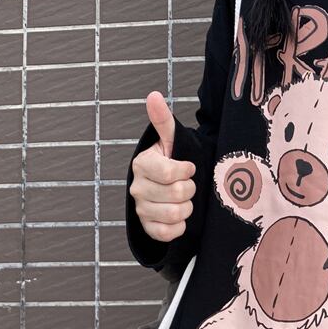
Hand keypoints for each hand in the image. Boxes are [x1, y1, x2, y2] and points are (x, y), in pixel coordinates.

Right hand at [129, 91, 196, 242]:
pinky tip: (180, 217)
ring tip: (185, 200)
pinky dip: (180, 226)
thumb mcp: (172, 141)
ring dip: (188, 208)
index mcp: (142, 164)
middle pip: (177, 194)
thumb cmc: (174, 163)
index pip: (172, 173)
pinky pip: (169, 233)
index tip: (188, 167)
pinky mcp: (148, 229)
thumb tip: (154, 96)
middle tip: (187, 185)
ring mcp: (141, 210)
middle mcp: (137, 188)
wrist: (171, 191)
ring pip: (176, 214)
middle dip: (190, 190)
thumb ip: (163, 120)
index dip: (187, 171)